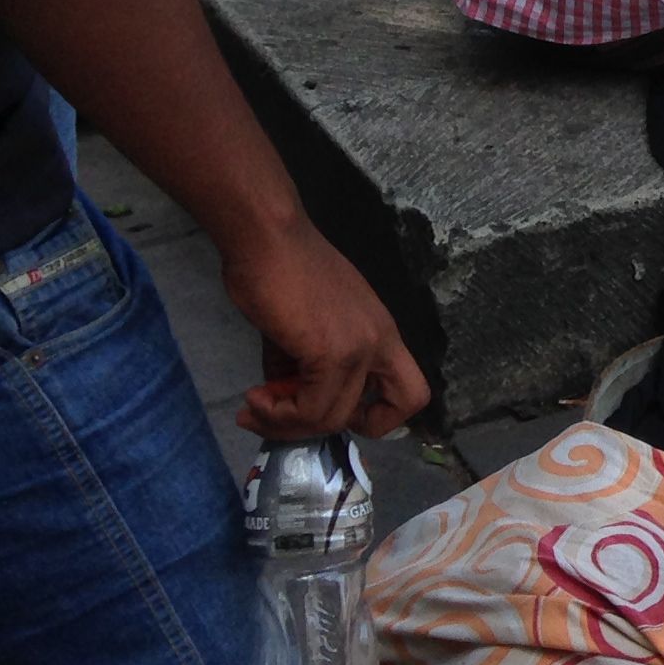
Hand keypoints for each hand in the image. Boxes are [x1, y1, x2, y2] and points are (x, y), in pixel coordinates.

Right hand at [219, 220, 431, 439]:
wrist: (266, 238)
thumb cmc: (280, 271)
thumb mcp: (302, 329)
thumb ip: (302, 367)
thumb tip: (284, 400)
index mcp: (381, 333)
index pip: (410, 391)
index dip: (375, 414)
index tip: (324, 407)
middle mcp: (380, 341)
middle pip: (396, 409)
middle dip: (338, 426)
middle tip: (289, 415)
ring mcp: (360, 347)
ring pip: (334, 417)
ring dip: (286, 423)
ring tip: (253, 407)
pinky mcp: (332, 352)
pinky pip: (310, 408)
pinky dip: (276, 414)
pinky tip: (253, 398)